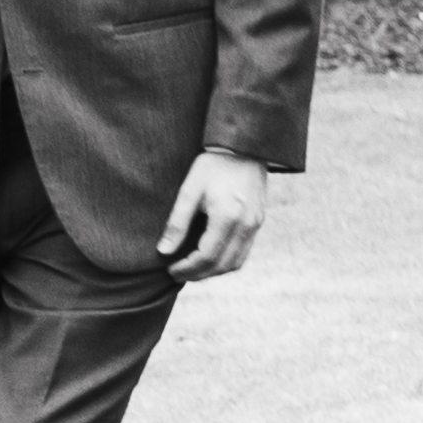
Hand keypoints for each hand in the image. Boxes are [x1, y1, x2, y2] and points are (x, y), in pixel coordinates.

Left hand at [162, 149, 289, 278]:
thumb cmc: (212, 166)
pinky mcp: (258, 221)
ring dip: (213, 272)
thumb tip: (164, 252)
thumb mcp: (189, 191)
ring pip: (236, 263)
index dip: (187, 268)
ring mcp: (255, 224)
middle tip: (177, 273)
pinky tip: (210, 257)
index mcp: (227, 217)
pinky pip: (244, 252)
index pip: (207, 256)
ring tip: (192, 269)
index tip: (170, 269)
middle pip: (223, 265)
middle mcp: (246, 224)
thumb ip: (177, 223)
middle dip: (199, 275)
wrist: (244, 148)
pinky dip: (226, 261)